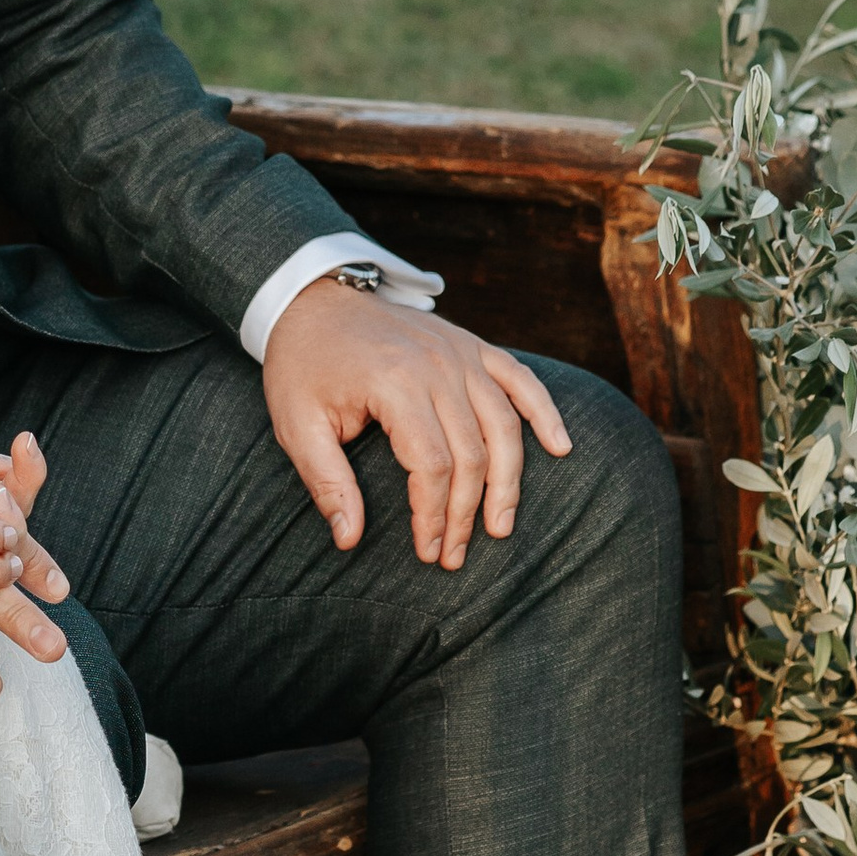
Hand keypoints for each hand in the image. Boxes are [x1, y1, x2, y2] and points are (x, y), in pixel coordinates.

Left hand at [263, 280, 573, 568]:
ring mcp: (460, 352)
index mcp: (394, 383)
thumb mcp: (296, 425)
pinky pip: (521, 380)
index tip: (428, 550)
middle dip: (467, 512)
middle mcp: (437, 365)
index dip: (434, 514)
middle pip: (472, 452)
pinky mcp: (472, 344)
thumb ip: (326, 482)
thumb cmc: (302, 366)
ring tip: (501, 525)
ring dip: (509, 481)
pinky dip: (544, 413)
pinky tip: (560, 447)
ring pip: (503, 425)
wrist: (312, 299)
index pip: (432, 464)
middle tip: (456, 555)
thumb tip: (349, 539)